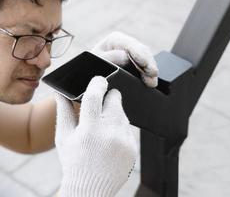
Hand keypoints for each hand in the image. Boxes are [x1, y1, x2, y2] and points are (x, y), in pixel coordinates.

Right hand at [55, 76, 137, 196]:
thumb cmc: (74, 162)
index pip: (95, 96)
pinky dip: (120, 129)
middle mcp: (110, 134)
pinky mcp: (133, 148)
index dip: (98, 83)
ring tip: (103, 130)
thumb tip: (61, 92)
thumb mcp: (63, 138)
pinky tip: (111, 141)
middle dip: (109, 98)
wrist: (92, 188)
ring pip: (123, 114)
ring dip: (114, 115)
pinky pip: (129, 129)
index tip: (100, 80)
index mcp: (89, 130)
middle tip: (101, 106)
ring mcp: (124, 142)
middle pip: (116, 100)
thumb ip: (64, 112)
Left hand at [91, 31, 157, 87]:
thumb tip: (125, 56)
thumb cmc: (90, 66)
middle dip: (149, 63)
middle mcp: (126, 45)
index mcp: (115, 40)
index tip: (144, 63)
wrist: (88, 76)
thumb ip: (109, 57)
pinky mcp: (137, 66)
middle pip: (142, 52)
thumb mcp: (96, 60)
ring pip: (147, 60)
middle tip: (153, 74)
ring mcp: (133, 55)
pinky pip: (146, 69)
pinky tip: (152, 83)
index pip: (131, 45)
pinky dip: (149, 76)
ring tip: (153, 82)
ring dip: (151, 71)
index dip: (139, 54)